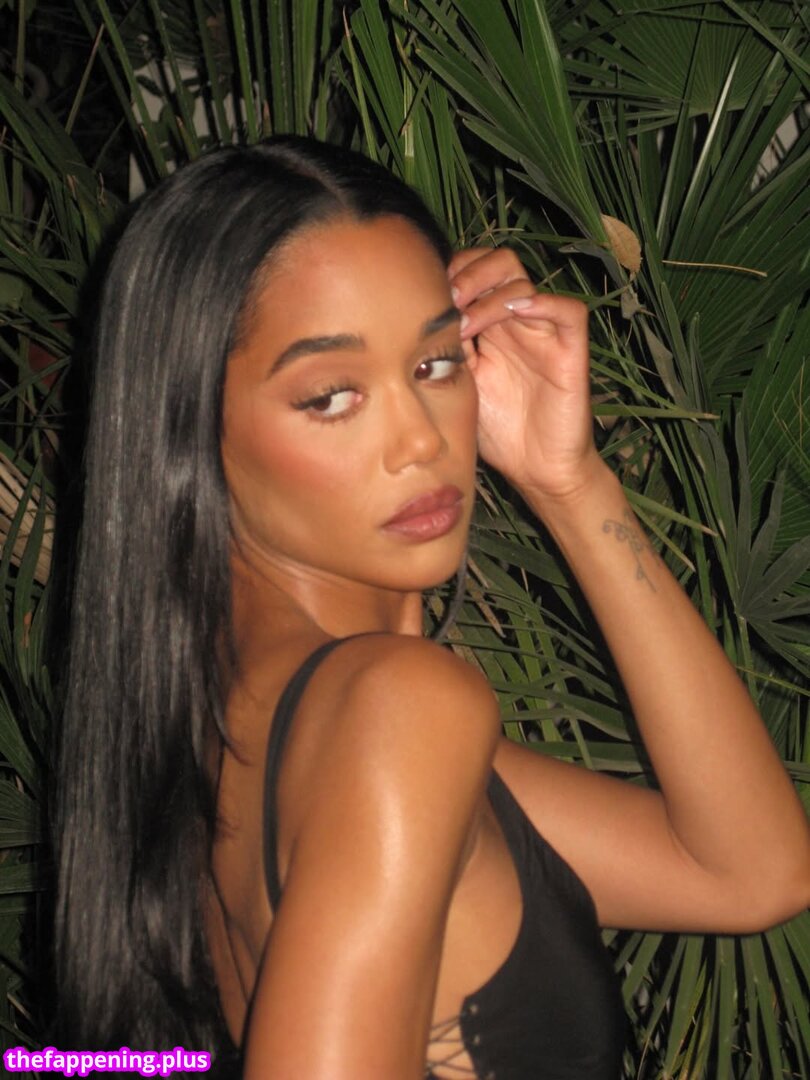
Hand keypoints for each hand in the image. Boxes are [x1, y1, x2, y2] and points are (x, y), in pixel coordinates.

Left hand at [449, 247, 604, 505]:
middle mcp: (517, 321)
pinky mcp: (572, 350)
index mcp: (489, 325)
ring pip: (523, 281)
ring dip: (489, 295)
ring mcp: (545, 333)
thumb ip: (444, 349)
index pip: (473, 271)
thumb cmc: (498, 431)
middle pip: (500, 262)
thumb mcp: (459, 384)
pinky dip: (543, 303)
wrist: (536, 470)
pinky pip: (569, 309)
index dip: (451, 273)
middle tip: (447, 303)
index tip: (427, 299)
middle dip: (469, 273)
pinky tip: (515, 314)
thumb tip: (410, 321)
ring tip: (466, 323)